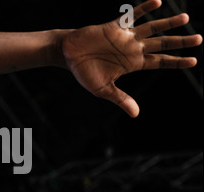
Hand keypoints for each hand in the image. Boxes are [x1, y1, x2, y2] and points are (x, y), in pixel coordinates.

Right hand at [61, 0, 201, 117]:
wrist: (68, 55)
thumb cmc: (84, 73)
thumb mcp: (103, 89)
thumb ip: (121, 99)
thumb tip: (136, 114)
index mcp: (132, 63)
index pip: (159, 61)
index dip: (176, 61)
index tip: (193, 60)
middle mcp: (132, 48)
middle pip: (161, 43)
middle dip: (180, 41)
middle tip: (199, 38)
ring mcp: (125, 37)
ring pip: (151, 28)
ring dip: (168, 23)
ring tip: (185, 17)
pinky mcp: (114, 26)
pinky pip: (132, 16)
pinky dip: (144, 9)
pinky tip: (158, 2)